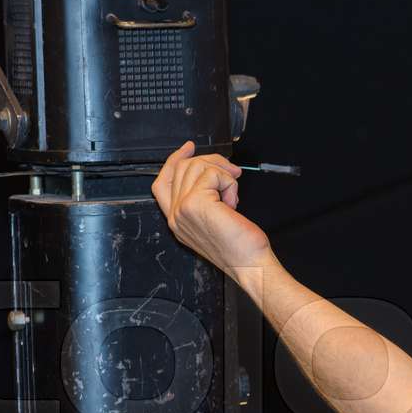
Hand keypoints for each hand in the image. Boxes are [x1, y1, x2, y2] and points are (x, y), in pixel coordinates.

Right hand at [151, 141, 273, 276]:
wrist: (250, 264)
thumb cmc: (240, 247)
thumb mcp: (215, 219)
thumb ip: (205, 198)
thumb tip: (213, 170)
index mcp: (177, 221)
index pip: (161, 183)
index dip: (174, 161)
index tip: (189, 148)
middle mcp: (175, 216)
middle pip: (182, 168)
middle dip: (211, 162)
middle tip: (233, 172)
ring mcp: (182, 209)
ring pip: (197, 167)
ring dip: (223, 175)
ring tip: (232, 196)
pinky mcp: (195, 203)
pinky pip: (213, 174)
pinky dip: (229, 183)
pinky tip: (233, 202)